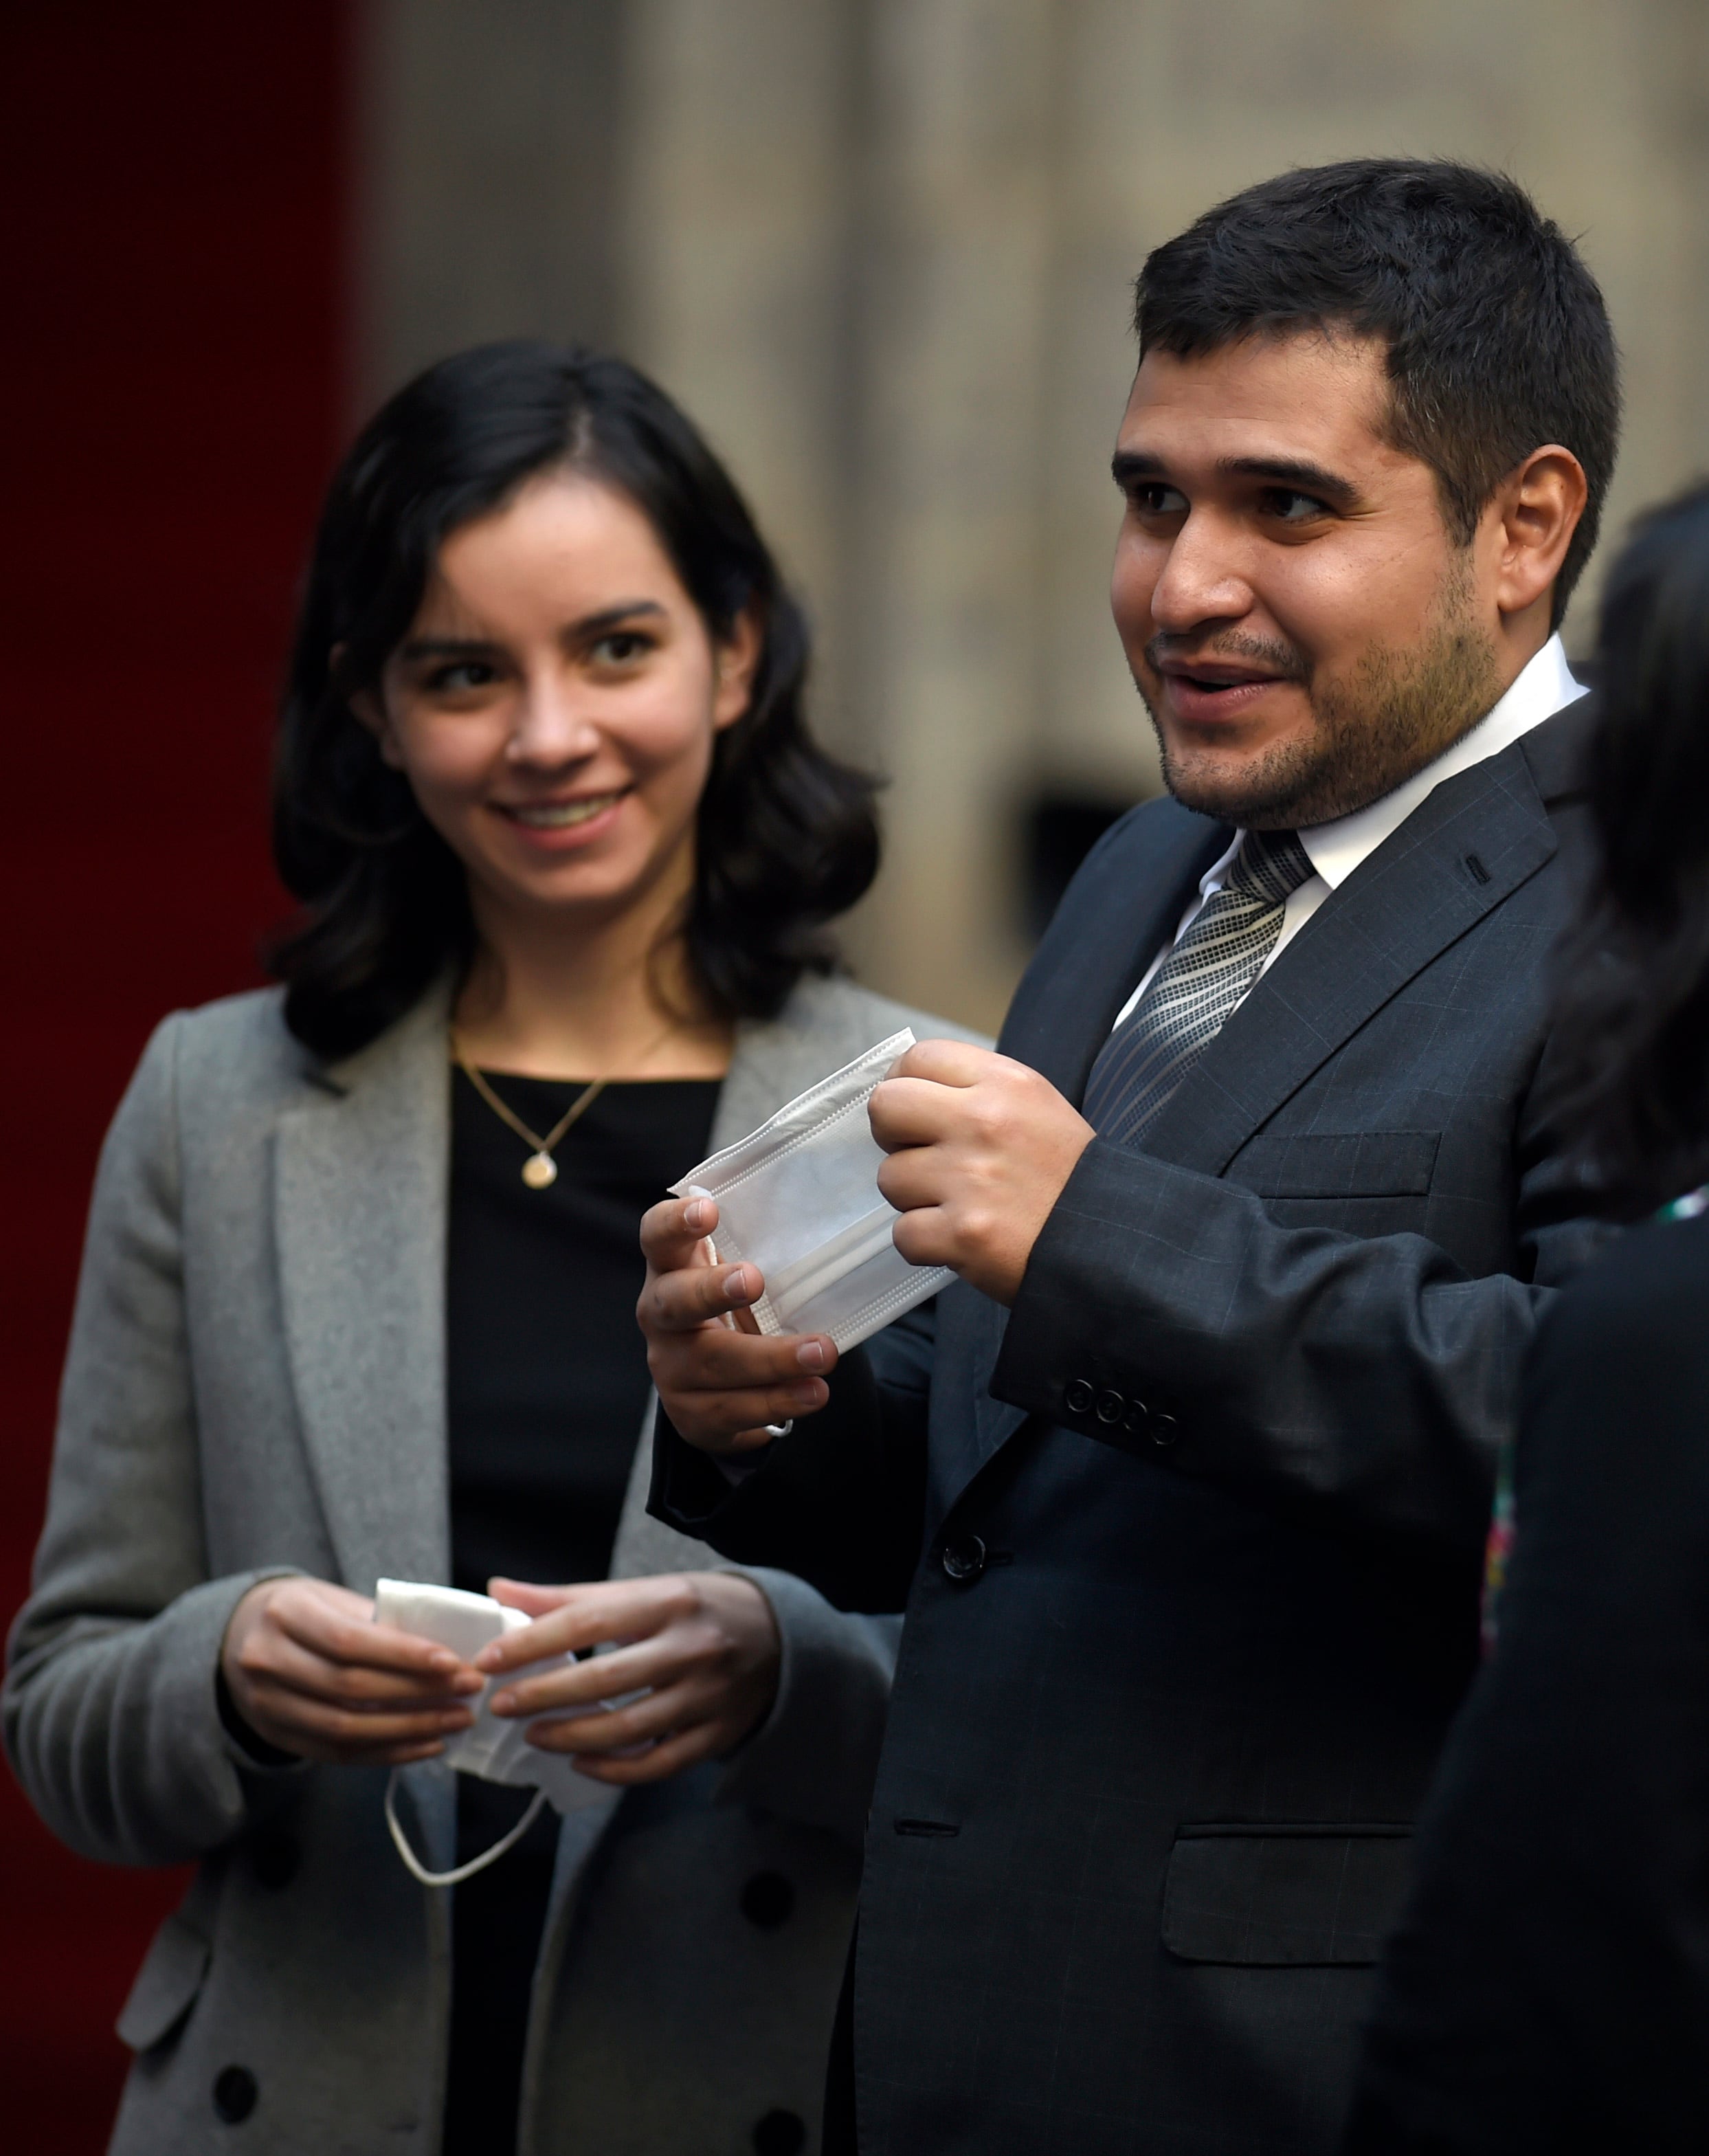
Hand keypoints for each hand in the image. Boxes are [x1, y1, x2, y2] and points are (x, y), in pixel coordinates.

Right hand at [220, 1577, 483, 1765]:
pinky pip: (337, 1754)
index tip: (453, 1662)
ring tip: (456, 1720)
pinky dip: (387, 1753)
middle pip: (350, 1687)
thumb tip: (447, 1648)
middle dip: (417, 1693)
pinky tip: (427, 1745)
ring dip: (409, 1729)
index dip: (404, 1655)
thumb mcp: (333, 1598)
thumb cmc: (307, 1612)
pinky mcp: (276, 1736)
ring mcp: (266, 1704)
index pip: (349, 1640)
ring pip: (344, 1728)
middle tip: (467, 1691)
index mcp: (286, 1613)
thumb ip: (380, 1620)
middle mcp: (267, 1660)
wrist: (241, 1637)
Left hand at [476, 1572, 781, 1784]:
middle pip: (605, 1679)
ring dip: (571, 1737)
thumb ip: (570, 1596)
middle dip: (544, 1695)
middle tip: (501, 1704)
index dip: (534, 1643)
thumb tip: (501, 1591)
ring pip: (630, 1729)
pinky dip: (614, 1769)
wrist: (779, 1633)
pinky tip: (580, 1762)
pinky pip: (659, 1764)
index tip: (491, 1660)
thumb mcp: (644, 1590)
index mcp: (669, 1601)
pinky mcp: (717, 1734)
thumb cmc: (697, 1608)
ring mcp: (708, 1696)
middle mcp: (692, 1648)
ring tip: (534, 1734)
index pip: (589, 1621)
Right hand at [637, 1193, 838, 1453]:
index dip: (674, 1222)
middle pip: (674, 1301)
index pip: (657, 1237)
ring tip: (821, 1354)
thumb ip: (762, 1252)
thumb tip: (827, 1224)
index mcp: (672, 1268)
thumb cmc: (737, 1311)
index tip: (708, 1211)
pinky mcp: (689, 1413)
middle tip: (753, 1280)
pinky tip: (811, 1394)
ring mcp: (670, 1368)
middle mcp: (659, 1316)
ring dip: (771, 1359)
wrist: (721, 1388)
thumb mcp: (740, 1276)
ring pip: (713, 1363)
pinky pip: (730, 1410)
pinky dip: (775, 1402)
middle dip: (712, 1290)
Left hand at [870, 1039, 1094, 1304]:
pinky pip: (904, 1234)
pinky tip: (959, 1239)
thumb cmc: (1067, 1177)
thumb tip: (907, 1089)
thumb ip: (976, 1090)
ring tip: (957, 1204)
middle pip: (885, 1107)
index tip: (913, 1112)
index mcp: (1005, 1083)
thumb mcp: (1036, 1107)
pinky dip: (925, 1244)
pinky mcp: (964, 1234)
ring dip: (915, 1197)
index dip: (904, 1084)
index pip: (919, 1058)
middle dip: (893, 1136)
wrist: (1111, 1244)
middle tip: (923, 1156)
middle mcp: (984, 1122)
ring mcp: (971, 1179)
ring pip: (890, 1177)